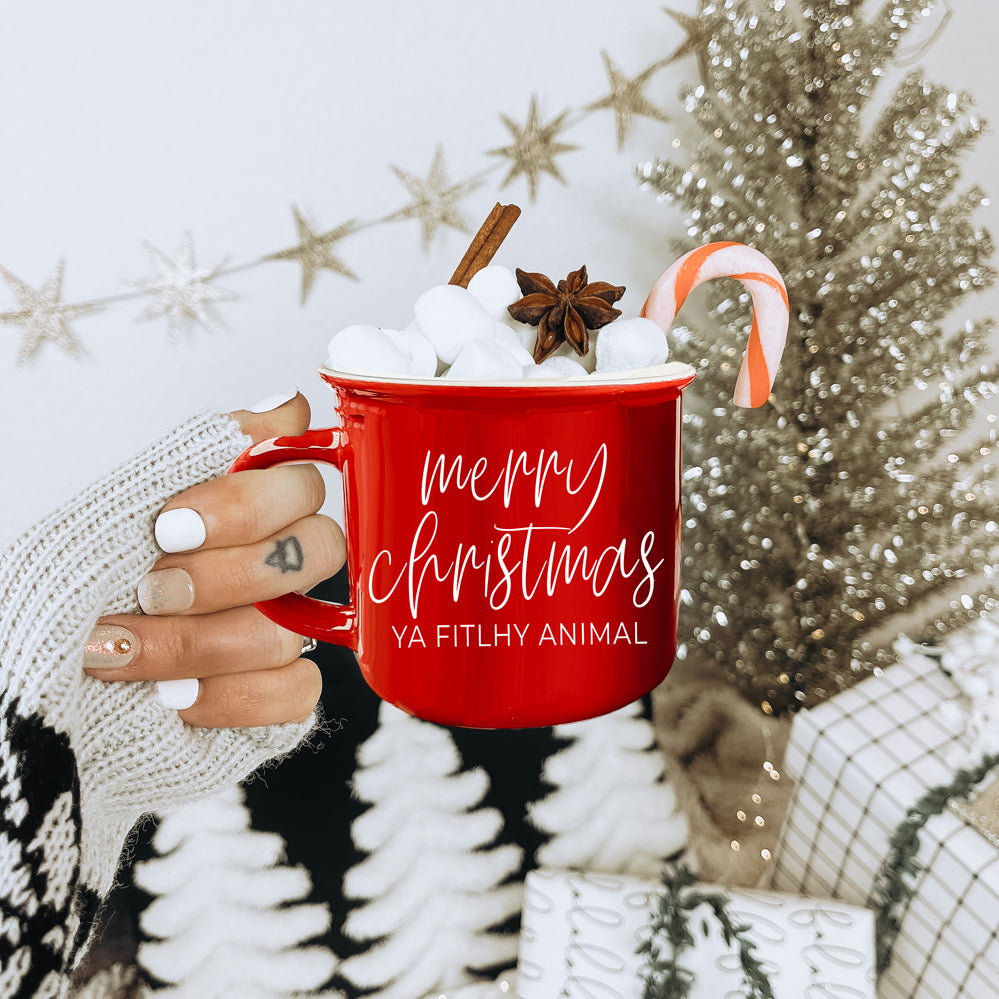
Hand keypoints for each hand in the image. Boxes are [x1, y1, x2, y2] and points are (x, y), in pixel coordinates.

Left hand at [83, 393, 344, 727]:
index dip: (248, 505)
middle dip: (230, 573)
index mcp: (241, 511)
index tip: (169, 525)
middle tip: (153, 587)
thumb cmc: (62, 587)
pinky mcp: (274, 694)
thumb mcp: (115, 507)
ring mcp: (277, 630)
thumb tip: (288, 405)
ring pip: (290, 628)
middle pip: (321, 547)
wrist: (25, 673)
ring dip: (196, 643)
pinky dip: (227, 696)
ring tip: (122, 649)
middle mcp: (269, 565)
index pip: (304, 481)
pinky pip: (295, 691)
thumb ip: (205, 452)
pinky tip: (172, 696)